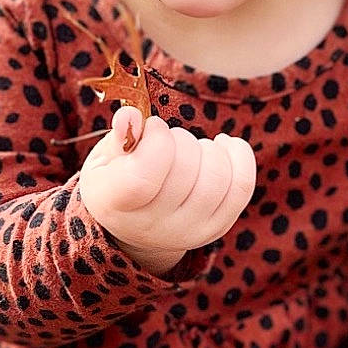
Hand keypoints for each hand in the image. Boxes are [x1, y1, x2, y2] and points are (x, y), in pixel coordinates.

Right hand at [79, 106, 256, 274]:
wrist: (135, 224)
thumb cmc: (117, 180)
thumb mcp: (106, 158)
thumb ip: (119, 135)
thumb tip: (131, 116)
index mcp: (116, 204)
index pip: (143, 176)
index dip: (156, 140)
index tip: (154, 127)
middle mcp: (153, 226)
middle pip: (186, 170)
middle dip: (182, 140)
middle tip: (171, 141)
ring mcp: (188, 230)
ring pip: (217, 178)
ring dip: (208, 149)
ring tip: (192, 147)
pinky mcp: (216, 228)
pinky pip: (242, 187)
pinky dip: (239, 156)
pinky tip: (223, 145)